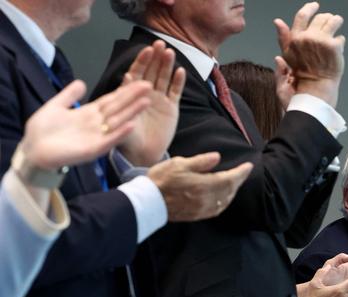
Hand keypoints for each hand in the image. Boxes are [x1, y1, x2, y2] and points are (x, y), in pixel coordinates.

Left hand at [21, 79, 150, 169]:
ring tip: (146, 102)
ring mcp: (97, 137)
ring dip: (132, 113)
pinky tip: (131, 125)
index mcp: (88, 114)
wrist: (32, 151)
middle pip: (118, 108)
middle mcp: (96, 125)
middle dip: (133, 98)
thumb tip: (81, 82)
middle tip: (149, 86)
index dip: (124, 90)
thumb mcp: (55, 107)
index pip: (110, 100)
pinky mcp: (93, 150)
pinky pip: (109, 141)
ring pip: (118, 122)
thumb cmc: (41, 131)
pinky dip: (120, 133)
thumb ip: (69, 95)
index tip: (138, 81)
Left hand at [118, 40, 185, 165]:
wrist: (142, 154)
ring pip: (164, 78)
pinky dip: (178, 82)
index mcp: (131, 95)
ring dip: (167, 65)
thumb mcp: (118, 123)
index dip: (141, 61)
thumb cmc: (127, 140)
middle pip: (151, 72)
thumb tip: (124, 83)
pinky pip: (175, 92)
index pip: (136, 74)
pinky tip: (181, 71)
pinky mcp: (171, 108)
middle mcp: (145, 94)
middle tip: (160, 43)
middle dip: (155, 58)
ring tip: (170, 53)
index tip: (146, 50)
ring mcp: (159, 100)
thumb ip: (121, 106)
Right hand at [147, 153, 252, 221]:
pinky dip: (224, 201)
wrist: (147, 202)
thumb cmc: (161, 179)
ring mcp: (202, 209)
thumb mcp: (179, 163)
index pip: (230, 178)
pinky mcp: (197, 215)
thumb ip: (201, 161)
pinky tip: (223, 197)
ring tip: (235, 182)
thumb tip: (217, 157)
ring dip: (232, 191)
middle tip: (243, 172)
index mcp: (203, 185)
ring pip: (225, 201)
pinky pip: (217, 209)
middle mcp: (206, 199)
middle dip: (238, 180)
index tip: (249, 166)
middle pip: (230, 190)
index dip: (241, 172)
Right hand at [274, 2, 344, 106]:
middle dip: (326, 18)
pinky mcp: (333, 47)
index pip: (302, 16)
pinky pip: (340, 38)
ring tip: (337, 25)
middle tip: (330, 20)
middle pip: (320, 18)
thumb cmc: (300, 80)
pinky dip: (340, 42)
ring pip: (332, 22)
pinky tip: (338, 46)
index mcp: (295, 40)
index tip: (314, 6)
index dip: (309, 8)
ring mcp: (321, 41)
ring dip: (336, 22)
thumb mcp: (287, 58)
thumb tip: (278, 22)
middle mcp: (307, 38)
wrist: (314, 93)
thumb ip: (283, 39)